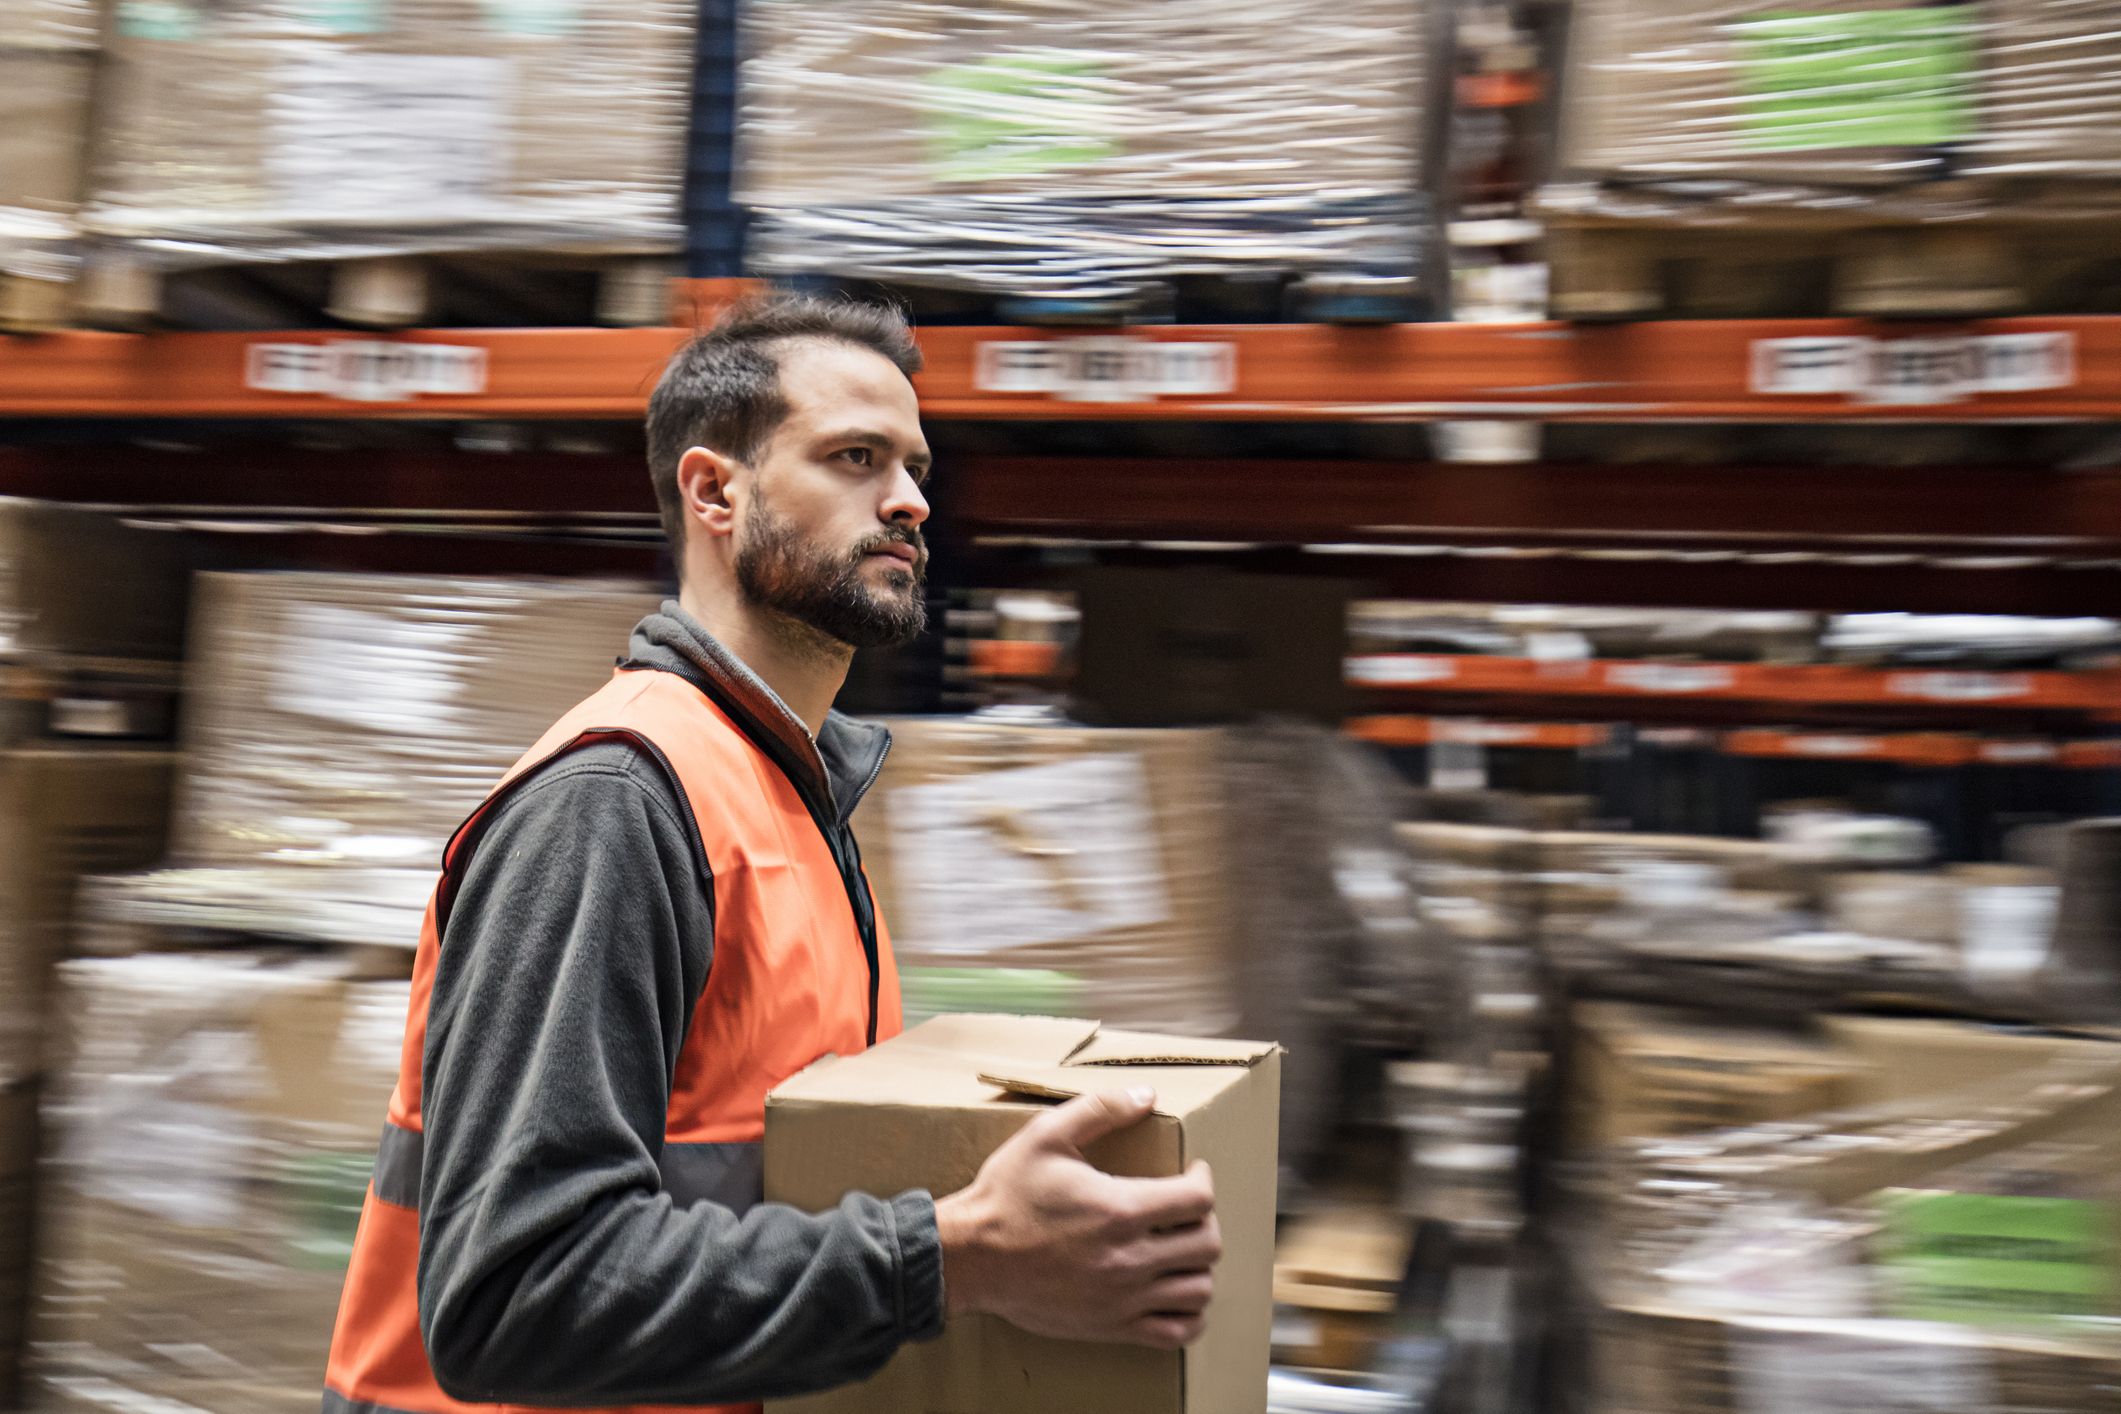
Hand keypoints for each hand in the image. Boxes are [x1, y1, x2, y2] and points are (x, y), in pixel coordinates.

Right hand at [934, 1087, 1220, 1349]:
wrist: (970, 1258)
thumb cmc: (1006, 1196)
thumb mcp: (1045, 1136)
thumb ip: (1099, 1109)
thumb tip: (1147, 1096)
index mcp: (1119, 1210)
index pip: (1198, 1200)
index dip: (1204, 1180)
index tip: (1193, 1172)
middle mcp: (1128, 1259)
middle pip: (1207, 1245)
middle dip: (1205, 1220)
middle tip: (1187, 1209)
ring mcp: (1122, 1299)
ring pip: (1198, 1291)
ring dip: (1199, 1266)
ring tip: (1181, 1247)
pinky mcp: (1111, 1326)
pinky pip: (1176, 1332)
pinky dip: (1190, 1314)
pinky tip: (1175, 1291)